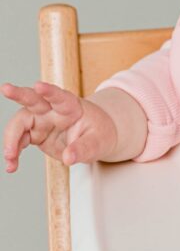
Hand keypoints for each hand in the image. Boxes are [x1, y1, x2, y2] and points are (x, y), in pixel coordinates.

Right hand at [2, 80, 117, 172]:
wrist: (95, 138)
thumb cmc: (98, 134)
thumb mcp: (98, 143)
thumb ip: (84, 149)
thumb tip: (69, 158)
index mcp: (71, 106)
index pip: (60, 96)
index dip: (49, 91)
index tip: (38, 86)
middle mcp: (53, 110)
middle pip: (33, 99)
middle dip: (19, 93)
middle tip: (6, 89)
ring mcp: (42, 120)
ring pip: (20, 121)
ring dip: (11, 138)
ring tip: (10, 158)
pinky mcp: (35, 133)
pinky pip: (19, 140)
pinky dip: (13, 151)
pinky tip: (12, 164)